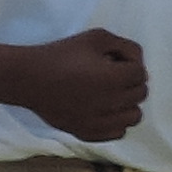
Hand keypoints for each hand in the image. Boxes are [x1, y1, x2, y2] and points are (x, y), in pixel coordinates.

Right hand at [6, 28, 149, 142]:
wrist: (29, 78)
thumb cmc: (62, 54)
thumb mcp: (96, 38)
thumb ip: (125, 46)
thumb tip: (140, 64)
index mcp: (114, 78)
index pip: (141, 73)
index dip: (130, 64)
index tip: (114, 61)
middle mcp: (111, 103)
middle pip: (140, 94)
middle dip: (131, 82)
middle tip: (112, 75)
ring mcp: (100, 122)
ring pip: (134, 116)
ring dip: (128, 104)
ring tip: (111, 94)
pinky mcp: (88, 133)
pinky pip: (118, 132)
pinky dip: (116, 121)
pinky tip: (103, 110)